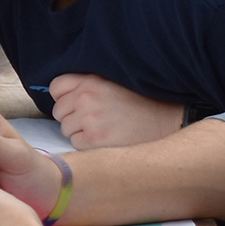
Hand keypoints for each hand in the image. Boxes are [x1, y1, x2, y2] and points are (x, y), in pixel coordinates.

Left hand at [49, 73, 183, 149]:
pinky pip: (75, 144)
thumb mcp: (115, 81)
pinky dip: (86, 144)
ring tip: (102, 128)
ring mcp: (89, 120)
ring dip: (79, 131)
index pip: (56, 87)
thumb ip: (89, 84)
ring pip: (66, 129)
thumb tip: (62, 93)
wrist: (168, 120)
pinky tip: (104, 139)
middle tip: (93, 118)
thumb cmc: (143, 101)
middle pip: (59, 111)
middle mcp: (86, 98)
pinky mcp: (95, 140)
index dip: (63, 97)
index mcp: (90, 81)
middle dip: (71, 116)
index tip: (74, 102)